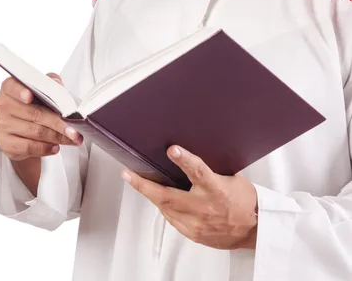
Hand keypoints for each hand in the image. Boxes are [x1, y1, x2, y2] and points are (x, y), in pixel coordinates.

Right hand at [0, 73, 82, 160]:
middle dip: (58, 123)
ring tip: (72, 138)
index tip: (30, 96)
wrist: (22, 128)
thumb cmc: (35, 104)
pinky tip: (56, 147)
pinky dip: (45, 148)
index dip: (21, 92)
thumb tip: (57, 84)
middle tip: (75, 130)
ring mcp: (2, 125)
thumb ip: (50, 82)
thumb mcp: (42, 89)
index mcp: (10, 88)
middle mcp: (3, 105)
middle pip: (34, 114)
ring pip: (35, 132)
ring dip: (57, 137)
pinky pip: (29, 147)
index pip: (12, 87)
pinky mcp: (5, 143)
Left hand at [121, 145, 257, 249]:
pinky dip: (165, 208)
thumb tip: (189, 156)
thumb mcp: (232, 177)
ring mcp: (197, 223)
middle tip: (129, 175)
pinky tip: (160, 200)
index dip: (183, 159)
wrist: (254, 229)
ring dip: (151, 195)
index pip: (197, 171)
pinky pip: (172, 219)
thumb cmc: (245, 201)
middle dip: (144, 185)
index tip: (172, 149)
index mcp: (216, 189)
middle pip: (168, 196)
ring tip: (139, 183)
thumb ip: (210, 169)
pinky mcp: (194, 234)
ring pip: (165, 208)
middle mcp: (204, 208)